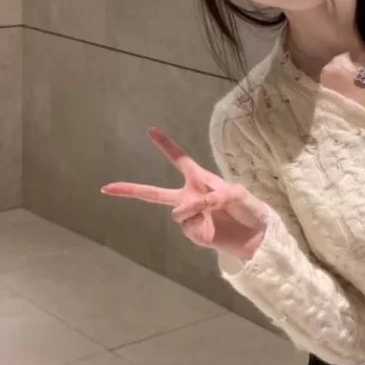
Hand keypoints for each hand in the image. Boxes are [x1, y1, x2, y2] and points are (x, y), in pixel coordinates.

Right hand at [100, 127, 268, 260]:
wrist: (256, 235)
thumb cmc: (249, 208)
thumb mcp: (237, 194)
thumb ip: (215, 196)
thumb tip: (196, 205)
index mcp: (200, 179)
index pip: (180, 159)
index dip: (166, 145)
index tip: (151, 130)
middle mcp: (190, 195)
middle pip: (155, 193)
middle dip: (131, 189)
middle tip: (108, 187)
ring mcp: (189, 215)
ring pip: (176, 210)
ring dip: (193, 208)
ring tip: (212, 210)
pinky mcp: (192, 232)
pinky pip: (186, 224)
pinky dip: (199, 222)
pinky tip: (211, 225)